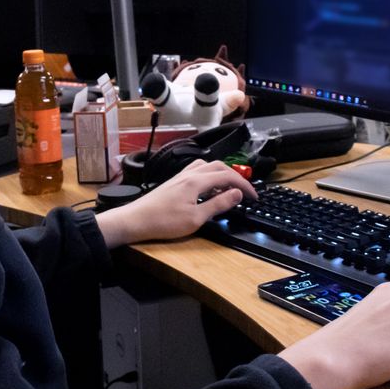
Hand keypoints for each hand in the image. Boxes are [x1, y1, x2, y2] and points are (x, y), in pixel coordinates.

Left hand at [95, 159, 256, 247]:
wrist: (135, 220)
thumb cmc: (163, 222)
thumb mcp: (196, 218)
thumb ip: (218, 204)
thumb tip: (237, 194)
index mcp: (196, 181)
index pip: (227, 176)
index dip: (244, 185)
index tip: (253, 196)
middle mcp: (189, 174)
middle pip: (218, 166)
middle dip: (235, 176)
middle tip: (244, 192)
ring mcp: (180, 177)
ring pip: (207, 166)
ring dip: (221, 174)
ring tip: (227, 190)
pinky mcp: (174, 182)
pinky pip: (196, 171)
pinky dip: (208, 176)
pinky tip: (207, 189)